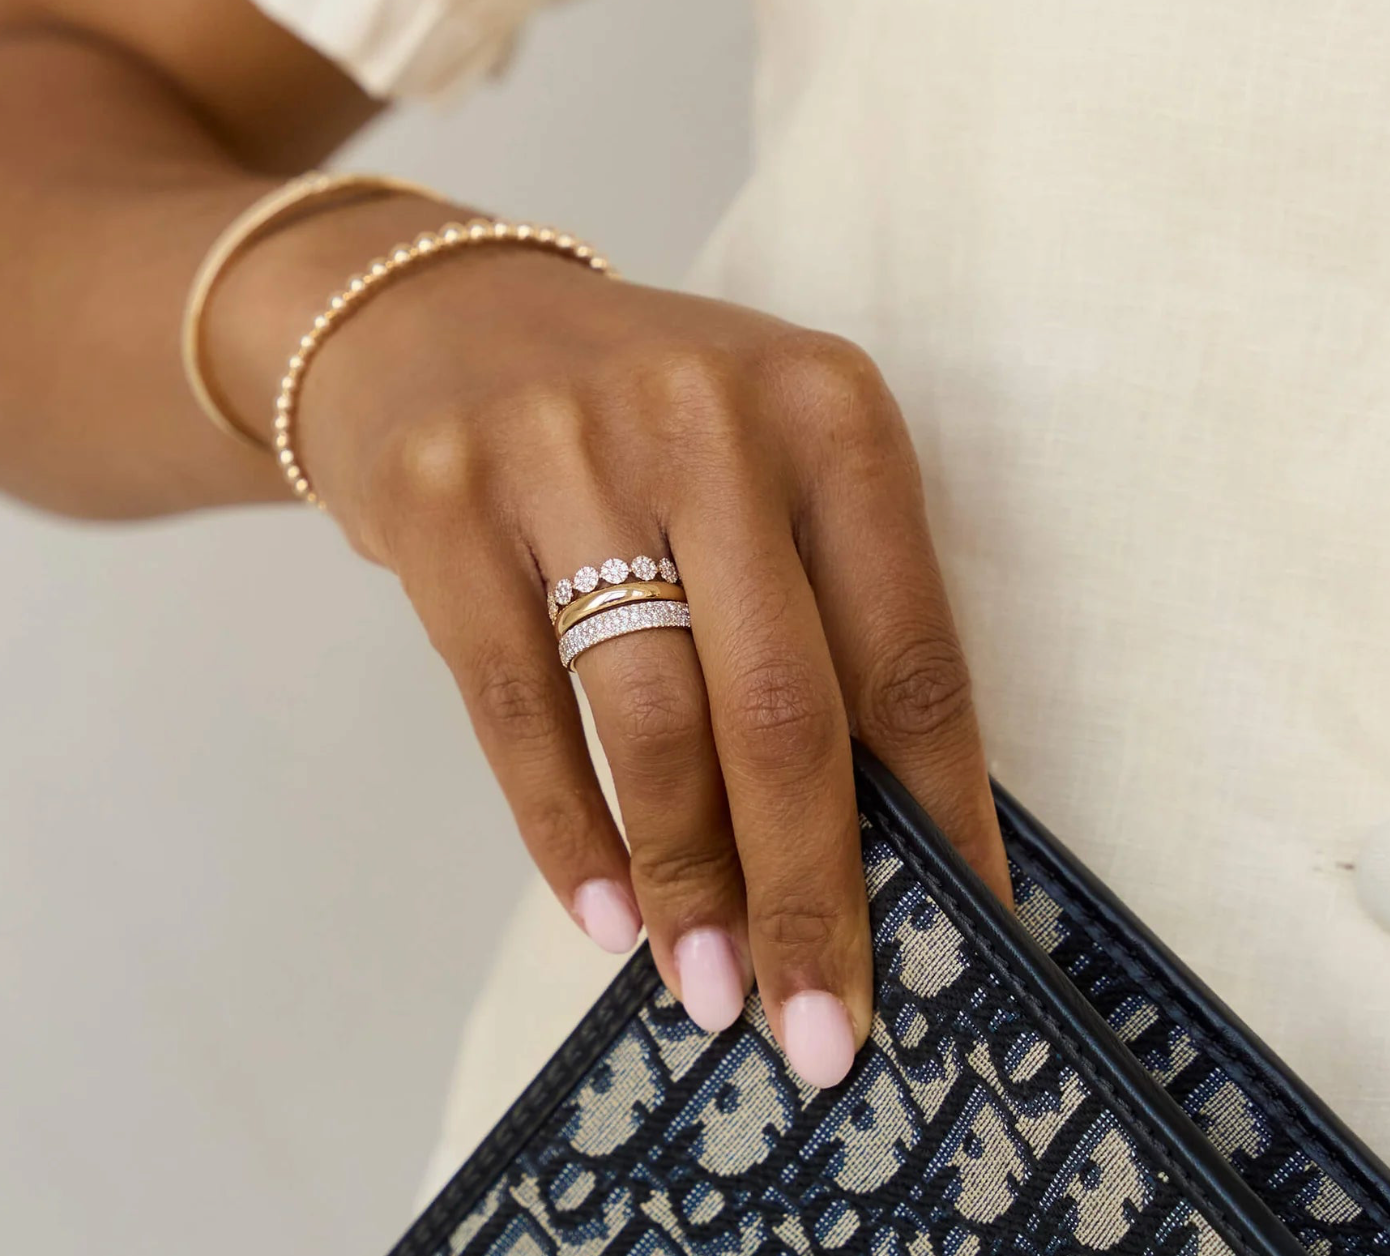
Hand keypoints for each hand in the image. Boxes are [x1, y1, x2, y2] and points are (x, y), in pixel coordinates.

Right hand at [224, 202, 1011, 1088]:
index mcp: (831, 410)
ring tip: (711, 989)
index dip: (946, 814)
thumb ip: (823, 626)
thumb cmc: (643, 431)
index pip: (910, 651)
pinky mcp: (444, 503)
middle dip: (812, 892)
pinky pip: (515, 711)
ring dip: (688, 883)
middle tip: (821, 1031)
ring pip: (651, 719)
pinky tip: (603, 916)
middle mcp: (708, 417)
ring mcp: (563, 452)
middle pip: (785, 706)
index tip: (964, 938)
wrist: (446, 327)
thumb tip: (870, 846)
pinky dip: (566, 833)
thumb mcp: (765, 479)